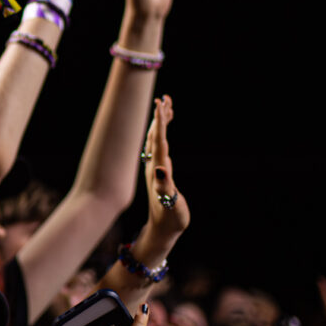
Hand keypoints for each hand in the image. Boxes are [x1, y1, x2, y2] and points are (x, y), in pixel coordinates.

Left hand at [143, 95, 188, 241]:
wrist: (163, 228)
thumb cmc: (170, 217)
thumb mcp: (171, 203)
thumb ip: (165, 186)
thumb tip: (161, 169)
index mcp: (157, 168)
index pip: (158, 139)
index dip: (160, 121)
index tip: (161, 103)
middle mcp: (154, 165)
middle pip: (156, 134)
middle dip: (160, 116)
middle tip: (165, 97)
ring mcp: (156, 167)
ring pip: (157, 138)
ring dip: (161, 121)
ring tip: (167, 105)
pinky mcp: (160, 171)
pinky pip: (160, 146)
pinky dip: (164, 133)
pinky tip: (166, 129)